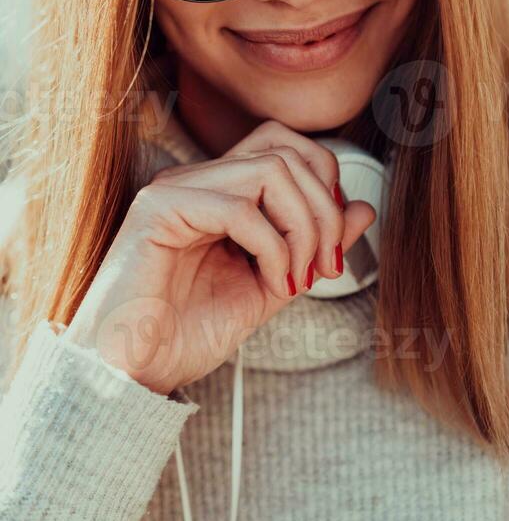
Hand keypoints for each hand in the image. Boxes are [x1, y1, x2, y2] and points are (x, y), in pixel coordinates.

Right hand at [61, 121, 376, 395]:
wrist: (132, 375)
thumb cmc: (185, 333)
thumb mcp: (272, 285)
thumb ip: (313, 246)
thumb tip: (363, 207)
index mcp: (219, 190)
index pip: (285, 145)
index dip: (324, 184)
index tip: (331, 243)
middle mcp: (197, 179)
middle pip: (286, 151)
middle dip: (324, 210)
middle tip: (324, 266)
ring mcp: (176, 189)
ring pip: (271, 170)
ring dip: (302, 228)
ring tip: (296, 278)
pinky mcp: (159, 210)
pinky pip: (239, 208)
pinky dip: (273, 248)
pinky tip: (270, 282)